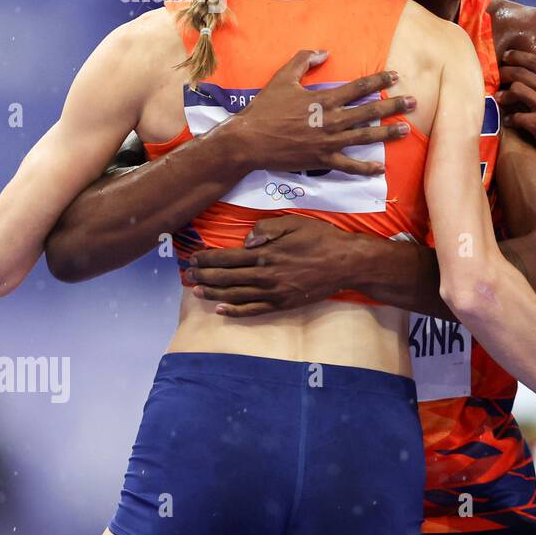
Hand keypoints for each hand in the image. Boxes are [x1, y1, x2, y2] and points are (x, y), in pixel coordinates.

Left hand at [186, 215, 362, 315]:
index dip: (208, 259)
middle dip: (204, 276)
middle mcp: (265, 275)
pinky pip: (253, 310)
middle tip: (188, 275)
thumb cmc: (322, 239)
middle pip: (226, 278)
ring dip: (213, 294)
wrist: (347, 263)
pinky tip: (221, 310)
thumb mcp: (296, 223)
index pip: (227, 257)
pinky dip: (234, 311)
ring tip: (197, 291)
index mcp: (266, 253)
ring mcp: (273, 293)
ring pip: (235, 296)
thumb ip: (267, 229)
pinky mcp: (282, 304)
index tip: (194, 258)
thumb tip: (244, 241)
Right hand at [223, 49, 415, 175]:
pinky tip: (380, 169)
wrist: (249, 140)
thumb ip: (303, 61)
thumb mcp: (282, 78)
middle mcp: (331, 120)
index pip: (359, 88)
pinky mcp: (322, 160)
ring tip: (406, 129)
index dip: (379, 80)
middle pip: (369, 111)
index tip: (396, 76)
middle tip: (414, 102)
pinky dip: (365, 169)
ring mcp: (328, 142)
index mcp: (324, 100)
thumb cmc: (265, 108)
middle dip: (393, 105)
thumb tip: (325, 52)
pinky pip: (349, 166)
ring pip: (365, 137)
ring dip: (387, 133)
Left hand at [498, 50, 535, 176]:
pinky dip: (510, 118)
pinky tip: (509, 121)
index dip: (518, 56)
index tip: (507, 56)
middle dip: (506, 72)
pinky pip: (517, 117)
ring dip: (504, 94)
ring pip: (516, 91)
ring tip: (499, 97)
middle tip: (498, 75)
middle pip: (521, 74)